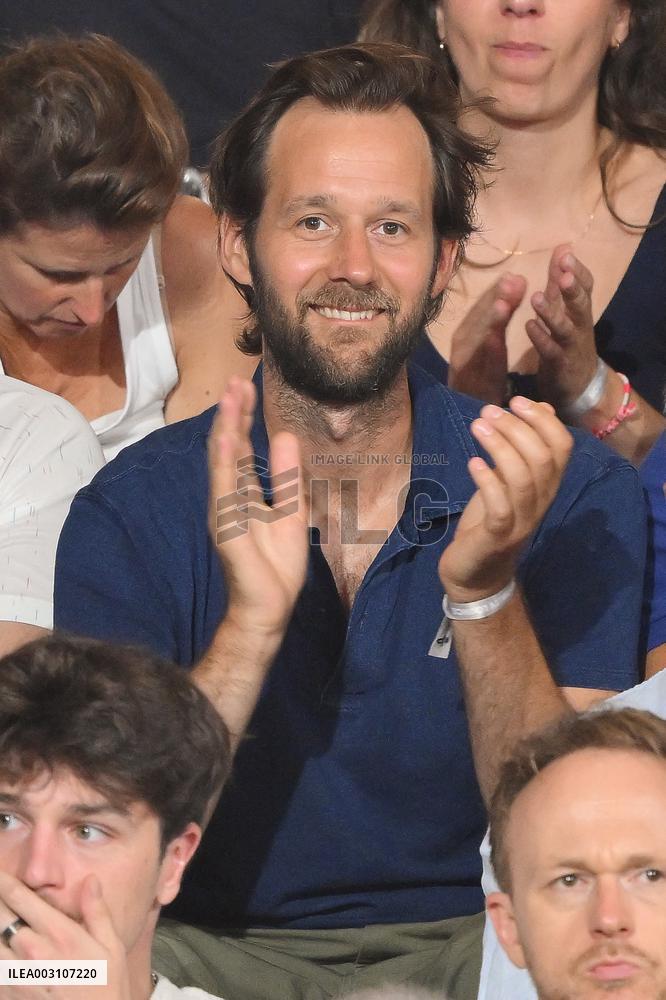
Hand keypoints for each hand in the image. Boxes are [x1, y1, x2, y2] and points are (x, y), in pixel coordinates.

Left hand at [0, 872, 130, 998]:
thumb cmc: (106, 989)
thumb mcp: (112, 947)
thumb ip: (97, 911)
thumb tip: (90, 880)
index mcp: (58, 934)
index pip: (21, 898)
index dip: (5, 881)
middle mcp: (32, 952)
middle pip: (0, 917)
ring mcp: (17, 976)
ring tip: (1, 922)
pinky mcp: (9, 995)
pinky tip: (5, 951)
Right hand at [208, 377, 307, 636]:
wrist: (269, 607)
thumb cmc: (276, 565)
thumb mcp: (292, 510)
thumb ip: (288, 476)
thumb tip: (287, 435)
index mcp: (244, 493)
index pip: (242, 447)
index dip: (244, 417)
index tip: (246, 387)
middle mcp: (229, 496)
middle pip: (229, 447)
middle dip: (232, 413)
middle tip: (234, 381)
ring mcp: (224, 509)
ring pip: (224, 460)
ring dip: (226, 427)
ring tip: (229, 396)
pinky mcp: (226, 524)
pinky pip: (225, 488)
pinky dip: (224, 460)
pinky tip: (226, 436)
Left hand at [438, 397, 572, 601]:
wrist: (477, 576)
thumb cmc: (491, 523)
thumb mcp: (508, 480)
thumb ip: (524, 449)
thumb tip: (541, 408)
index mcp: (547, 486)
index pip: (563, 447)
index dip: (543, 420)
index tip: (516, 400)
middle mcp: (541, 502)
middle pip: (542, 458)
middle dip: (516, 428)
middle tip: (488, 412)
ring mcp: (521, 521)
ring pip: (523, 479)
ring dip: (500, 447)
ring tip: (478, 426)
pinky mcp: (497, 537)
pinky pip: (500, 507)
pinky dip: (488, 481)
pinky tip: (473, 463)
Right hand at [447, 273, 525, 403]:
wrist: (473, 416)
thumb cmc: (485, 375)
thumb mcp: (493, 342)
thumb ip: (503, 314)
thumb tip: (515, 278)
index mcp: (467, 334)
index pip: (481, 308)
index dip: (496, 291)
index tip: (514, 276)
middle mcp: (461, 347)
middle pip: (478, 320)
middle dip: (494, 300)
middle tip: (512, 281)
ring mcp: (463, 366)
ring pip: (476, 340)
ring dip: (489, 323)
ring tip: (503, 305)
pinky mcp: (469, 385)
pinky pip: (479, 368)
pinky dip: (486, 354)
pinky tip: (495, 340)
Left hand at [527, 245, 598, 410]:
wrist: (578, 385)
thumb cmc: (568, 342)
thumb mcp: (565, 308)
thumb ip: (560, 281)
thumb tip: (563, 247)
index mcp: (580, 311)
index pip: (585, 286)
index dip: (577, 271)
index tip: (566, 254)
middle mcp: (579, 326)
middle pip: (581, 305)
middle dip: (572, 289)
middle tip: (563, 273)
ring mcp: (570, 346)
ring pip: (565, 328)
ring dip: (551, 313)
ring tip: (535, 298)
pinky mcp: (559, 365)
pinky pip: (550, 351)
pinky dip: (540, 338)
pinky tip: (528, 326)